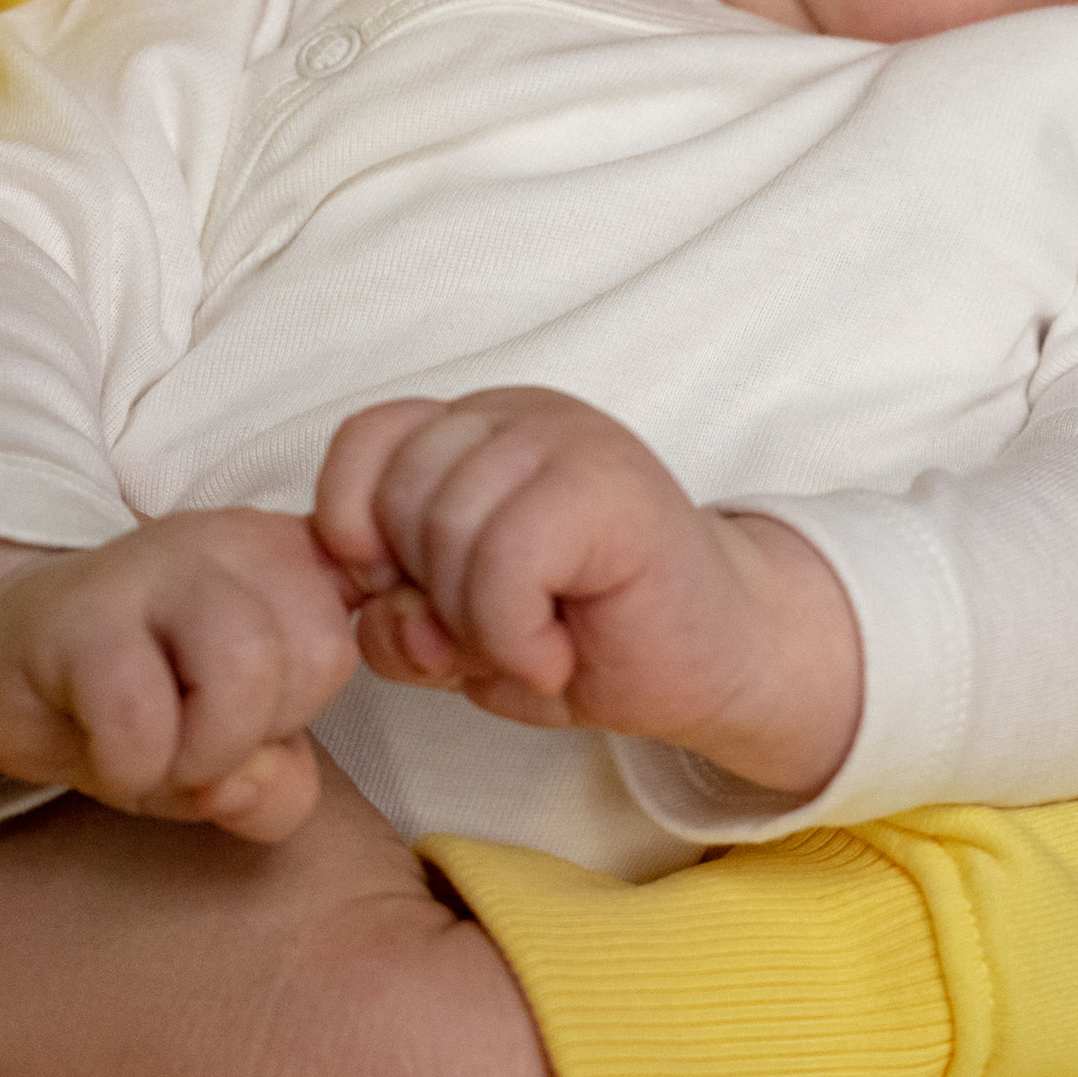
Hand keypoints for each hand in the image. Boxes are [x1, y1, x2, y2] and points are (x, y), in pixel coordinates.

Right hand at [0, 511, 357, 839]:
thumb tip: (256, 791)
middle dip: (266, 733)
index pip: (382, 623)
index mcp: (296, 558)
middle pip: (323, 657)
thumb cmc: (130, 698)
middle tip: (197, 738)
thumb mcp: (225, 754)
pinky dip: (131, 766)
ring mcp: (159, 562)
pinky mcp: (81, 611)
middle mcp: (239, 540)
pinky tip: (102, 749)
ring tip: (156, 751)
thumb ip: (274, 786)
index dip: (324, 698)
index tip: (269, 714)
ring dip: (203, 753)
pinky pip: (143, 717)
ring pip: (249, 672)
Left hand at [314, 387, 861, 798]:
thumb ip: (398, 621)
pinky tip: (555, 655)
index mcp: (475, 430)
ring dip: (475, 622)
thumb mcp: (460, 640)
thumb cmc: (586, 640)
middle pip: (397, 493)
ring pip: (446, 525)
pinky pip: (504, 558)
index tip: (407, 597)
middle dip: (426, 593)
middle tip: (495, 635)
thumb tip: (382, 611)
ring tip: (533, 645)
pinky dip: (513, 634)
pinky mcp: (611, 482)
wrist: (718, 661)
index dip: (359, 530)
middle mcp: (518, 415)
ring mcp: (570, 437)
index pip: (366, 440)